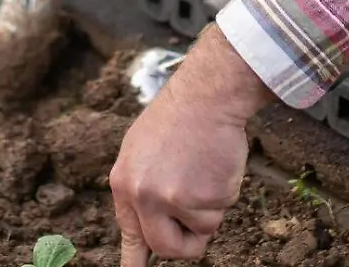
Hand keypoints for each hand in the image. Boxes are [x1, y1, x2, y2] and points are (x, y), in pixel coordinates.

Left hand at [112, 28, 276, 263]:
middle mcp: (142, 195)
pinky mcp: (202, 198)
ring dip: (209, 210)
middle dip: (185, 244)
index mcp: (124, 183)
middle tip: (196, 224)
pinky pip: (219, 215)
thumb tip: (148, 222)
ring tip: (204, 172)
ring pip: (200, 232)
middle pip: (165, 248)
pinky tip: (215, 167)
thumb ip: (142, 187)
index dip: (135, 261)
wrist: (206, 97)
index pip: (129, 235)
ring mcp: (171, 199)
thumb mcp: (142, 150)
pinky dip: (224, 196)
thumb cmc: (180, 120)